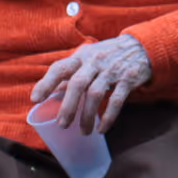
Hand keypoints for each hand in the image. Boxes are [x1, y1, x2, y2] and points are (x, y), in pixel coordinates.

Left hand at [32, 34, 152, 134]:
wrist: (141, 46)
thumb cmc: (108, 55)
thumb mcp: (89, 58)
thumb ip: (73, 74)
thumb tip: (53, 93)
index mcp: (82, 56)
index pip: (60, 68)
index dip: (46, 83)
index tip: (35, 99)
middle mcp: (95, 61)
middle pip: (77, 84)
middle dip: (68, 106)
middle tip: (62, 125)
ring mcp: (112, 70)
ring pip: (95, 94)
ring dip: (87, 115)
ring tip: (83, 131)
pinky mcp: (128, 79)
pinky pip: (116, 100)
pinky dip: (108, 117)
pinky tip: (102, 129)